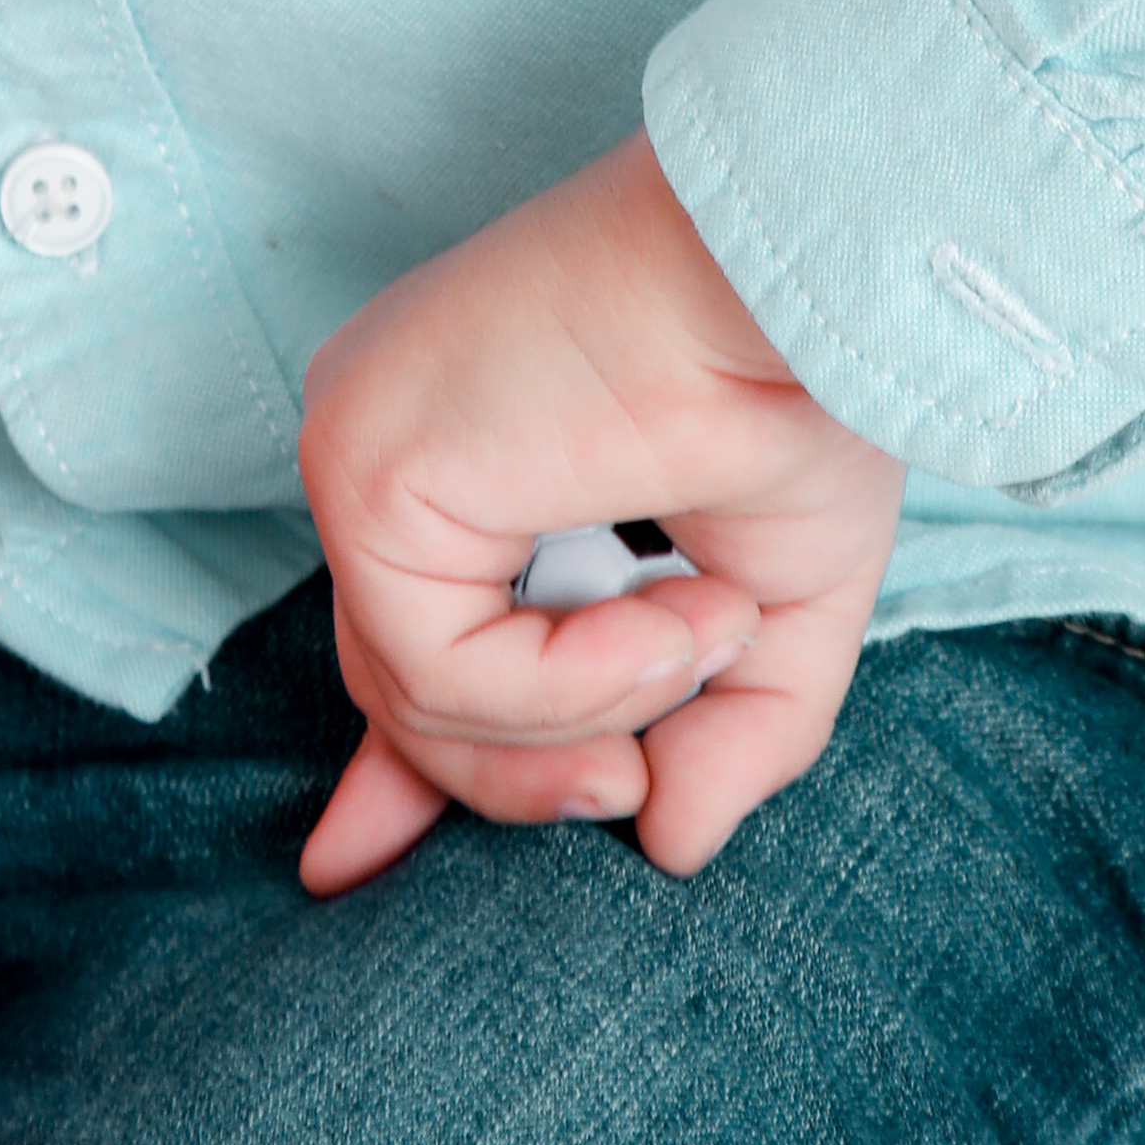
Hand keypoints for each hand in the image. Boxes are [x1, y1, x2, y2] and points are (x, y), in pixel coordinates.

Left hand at [294, 131, 902, 892]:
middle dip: (524, 777)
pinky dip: (574, 679)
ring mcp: (364, 453)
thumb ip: (719, 731)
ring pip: (420, 701)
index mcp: (463, 457)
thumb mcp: (772, 605)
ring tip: (713, 628)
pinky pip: (441, 670)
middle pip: (403, 687)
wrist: (799, 276)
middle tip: (637, 784)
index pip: (398, 634)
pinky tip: (677, 608)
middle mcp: (392, 446)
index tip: (345, 868)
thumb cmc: (792, 386)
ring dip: (595, 711)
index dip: (391, 767)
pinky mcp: (366, 472)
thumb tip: (665, 843)